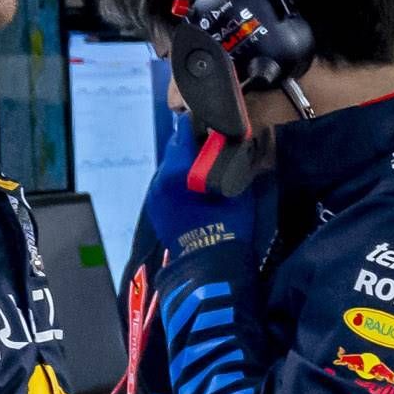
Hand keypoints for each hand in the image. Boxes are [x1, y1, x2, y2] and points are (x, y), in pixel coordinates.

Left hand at [143, 103, 266, 279]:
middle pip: (175, 149)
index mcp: (175, 168)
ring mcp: (154, 195)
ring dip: (187, 166)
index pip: (185, 130)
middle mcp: (158, 178)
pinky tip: (196, 192)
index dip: (202, 125)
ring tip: (206, 173)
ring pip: (170, 168)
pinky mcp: (155, 210)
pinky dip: (180, 184)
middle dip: (194, 147)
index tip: (217, 126)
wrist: (211, 268)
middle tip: (215, 149)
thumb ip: (234, 162)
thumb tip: (239, 142)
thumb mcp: (239, 189)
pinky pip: (167, 186)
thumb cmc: (229, 227)